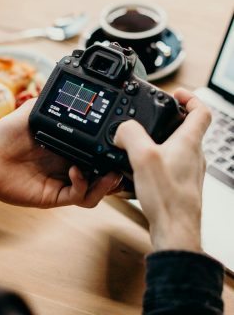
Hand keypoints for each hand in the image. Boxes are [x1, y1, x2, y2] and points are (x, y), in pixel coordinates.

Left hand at [0, 99, 120, 208]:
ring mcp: (63, 182)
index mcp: (69, 147)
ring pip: (95, 191)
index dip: (111, 151)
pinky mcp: (55, 195)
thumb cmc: (6, 134)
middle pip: (102, 174)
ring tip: (109, 174)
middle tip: (123, 163)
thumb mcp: (33, 111)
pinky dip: (83, 185)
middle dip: (116, 172)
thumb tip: (67, 86)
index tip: (121, 143)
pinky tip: (77, 171)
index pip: (97, 152)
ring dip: (106, 185)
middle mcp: (70, 165)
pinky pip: (77, 196)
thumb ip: (52, 101)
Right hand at [114, 89, 211, 251]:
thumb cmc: (168, 199)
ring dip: (163, 138)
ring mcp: (189, 170)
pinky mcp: (180, 183)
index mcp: (189, 142)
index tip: (175, 93)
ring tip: (143, 141)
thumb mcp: (143, 158)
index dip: (189, 97)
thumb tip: (122, 129)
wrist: (174, 230)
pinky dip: (159, 158)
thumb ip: (130, 135)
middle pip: (189, 127)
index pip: (201, 110)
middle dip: (170, 117)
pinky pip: (172, 163)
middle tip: (153, 115)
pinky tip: (142, 168)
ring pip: (180, 146)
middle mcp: (193, 155)